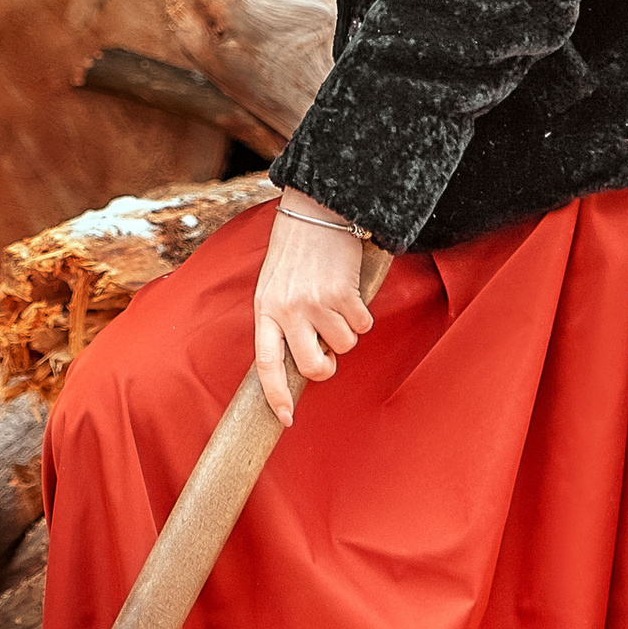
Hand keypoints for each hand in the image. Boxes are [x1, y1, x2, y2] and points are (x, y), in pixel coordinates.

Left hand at [254, 190, 373, 429]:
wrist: (317, 209)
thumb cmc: (296, 251)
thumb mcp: (275, 286)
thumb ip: (282, 320)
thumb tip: (302, 359)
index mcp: (264, 310)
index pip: (266, 364)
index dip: (276, 395)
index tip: (285, 419)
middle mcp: (287, 311)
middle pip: (312, 367)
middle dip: (326, 367)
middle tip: (328, 353)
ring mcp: (315, 303)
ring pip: (344, 346)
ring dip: (347, 331)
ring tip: (337, 302)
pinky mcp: (342, 294)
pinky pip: (362, 326)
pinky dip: (363, 315)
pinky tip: (351, 292)